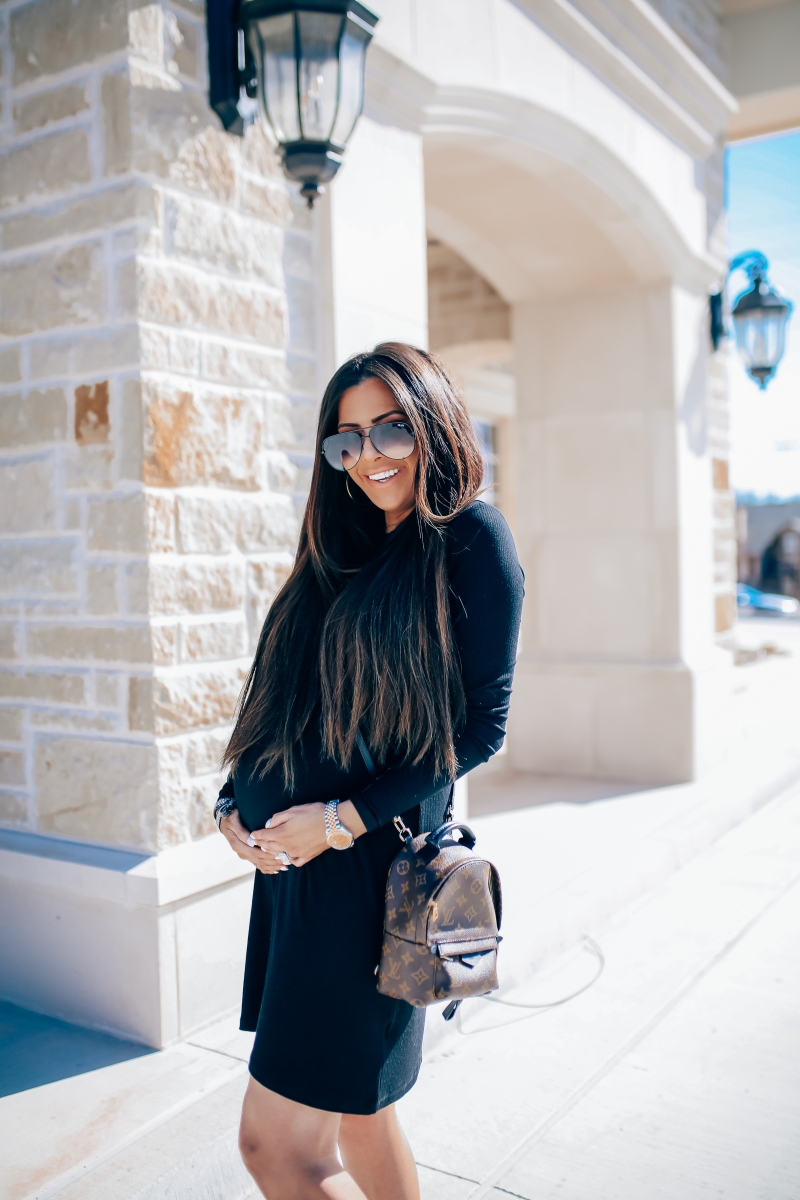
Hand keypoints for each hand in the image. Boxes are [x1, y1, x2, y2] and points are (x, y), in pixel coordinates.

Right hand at [219, 808, 288, 874]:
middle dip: (273, 861)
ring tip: (285, 866)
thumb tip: (252, 842)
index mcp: (237, 845)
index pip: (255, 852)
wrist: (225, 820)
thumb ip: (242, 832)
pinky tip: (276, 870)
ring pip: (259, 863)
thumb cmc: (231, 818)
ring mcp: (244, 854)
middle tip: (286, 861)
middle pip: (259, 859)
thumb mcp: (234, 821)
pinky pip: (257, 864)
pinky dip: (267, 868)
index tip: (279, 854)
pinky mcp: (247, 855)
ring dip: (272, 866)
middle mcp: (241, 852)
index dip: (267, 854)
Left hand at [250, 801, 365, 867]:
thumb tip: (268, 825)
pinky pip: (294, 862)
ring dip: (272, 852)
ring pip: (279, 855)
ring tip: (268, 850)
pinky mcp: (307, 857)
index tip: (251, 835)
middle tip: (256, 842)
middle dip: (261, 844)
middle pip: (269, 847)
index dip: (256, 835)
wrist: (334, 824)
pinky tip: (288, 857)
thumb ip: (278, 818)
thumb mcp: (293, 810)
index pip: (263, 836)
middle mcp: (287, 846)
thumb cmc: (314, 813)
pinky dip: (288, 860)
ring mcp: (297, 853)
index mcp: (281, 834)